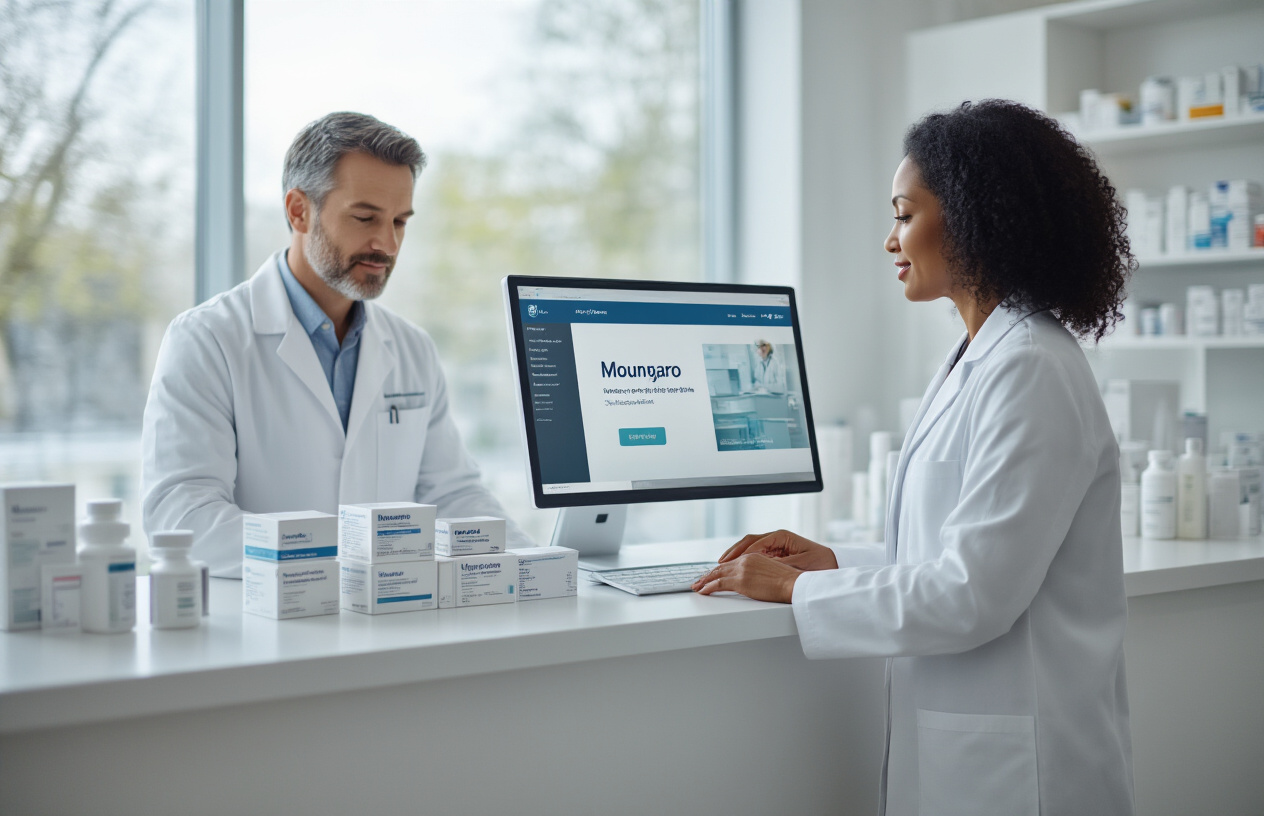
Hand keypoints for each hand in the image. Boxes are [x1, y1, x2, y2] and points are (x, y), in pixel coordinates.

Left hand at [691, 552, 800, 602]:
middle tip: (699, 580)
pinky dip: (708, 587)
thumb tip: (753, 581)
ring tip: (697, 586)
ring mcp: (741, 570)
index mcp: (753, 557)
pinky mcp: (740, 581)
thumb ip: (759, 573)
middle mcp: (745, 560)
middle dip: (708, 575)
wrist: (793, 584)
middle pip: (721, 567)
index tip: (712, 574)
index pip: (731, 563)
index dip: (720, 570)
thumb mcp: (771, 572)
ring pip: (717, 574)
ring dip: (705, 581)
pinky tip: (703, 591)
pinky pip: (718, 583)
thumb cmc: (788, 582)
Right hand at [718, 529, 838, 571]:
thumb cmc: (821, 563)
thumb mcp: (801, 564)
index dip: (742, 553)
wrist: (833, 564)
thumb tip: (765, 566)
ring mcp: (775, 544)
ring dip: (736, 555)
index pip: (756, 542)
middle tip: (720, 562)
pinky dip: (744, 559)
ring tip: (722, 564)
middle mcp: (776, 538)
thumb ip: (782, 564)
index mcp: (782, 536)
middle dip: (733, 552)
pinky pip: (755, 554)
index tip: (733, 563)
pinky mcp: (775, 552)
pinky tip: (736, 567)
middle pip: (748, 541)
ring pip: (749, 547)